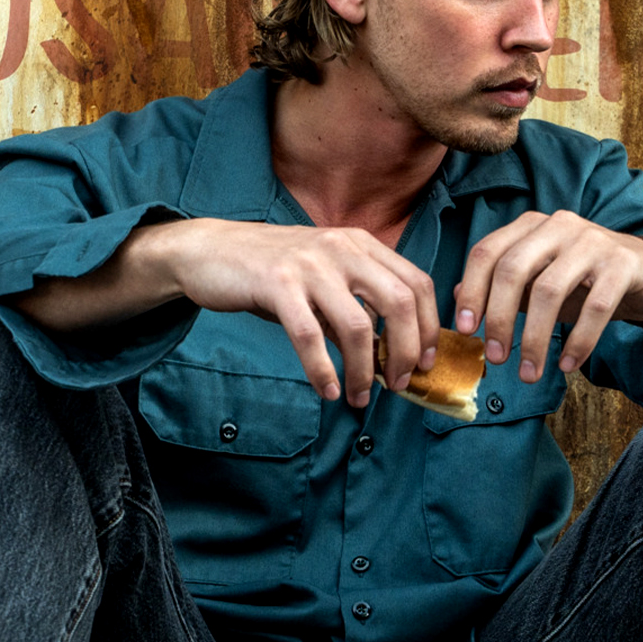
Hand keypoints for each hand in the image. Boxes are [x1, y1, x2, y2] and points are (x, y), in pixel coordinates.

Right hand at [137, 218, 438, 405]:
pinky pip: (309, 336)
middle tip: (398, 385)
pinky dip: (323, 370)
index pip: (417, 284)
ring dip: (363, 371)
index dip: (430, 328)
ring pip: (357, 326)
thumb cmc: (275, 272)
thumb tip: (392, 355)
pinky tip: (328, 391)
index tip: (427, 363)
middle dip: (406, 353)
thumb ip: (358, 304)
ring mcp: (310, 265)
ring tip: (358, 397)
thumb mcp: (326, 276)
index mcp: (362, 244)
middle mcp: (342, 249)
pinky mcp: (277, 284)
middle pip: (399, 304)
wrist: (212, 251)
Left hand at [452, 211, 642, 380]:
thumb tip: (456, 297)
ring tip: (529, 373)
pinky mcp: (623, 263)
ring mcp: (592, 241)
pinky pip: (595, 308)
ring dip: (535, 339)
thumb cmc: (587, 281)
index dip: (472, 292)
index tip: (466, 332)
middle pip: (513, 270)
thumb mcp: (541, 281)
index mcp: (531, 226)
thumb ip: (503, 286)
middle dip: (500, 319)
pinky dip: (578, 341)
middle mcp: (559, 225)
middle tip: (496, 359)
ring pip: (550, 291)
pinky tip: (567, 366)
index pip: (487, 253)